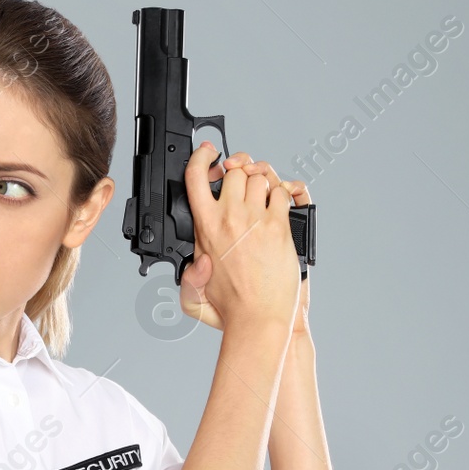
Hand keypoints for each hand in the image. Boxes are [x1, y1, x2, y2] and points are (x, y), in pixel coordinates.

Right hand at [179, 148, 307, 335]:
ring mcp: (255, 220)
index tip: (207, 152)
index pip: (195, 178)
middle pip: (234, 170)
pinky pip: (282, 193)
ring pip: (259, 177)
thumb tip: (196, 258)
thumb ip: (186, 276)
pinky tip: (278, 209)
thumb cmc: (230, 308)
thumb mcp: (191, 295)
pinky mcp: (279, 226)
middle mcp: (229, 218)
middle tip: (241, 181)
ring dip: (262, 182)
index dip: (200, 157)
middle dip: (238, 172)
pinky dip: (282, 195)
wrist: (259, 317)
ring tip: (262, 197)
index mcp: (205, 229)